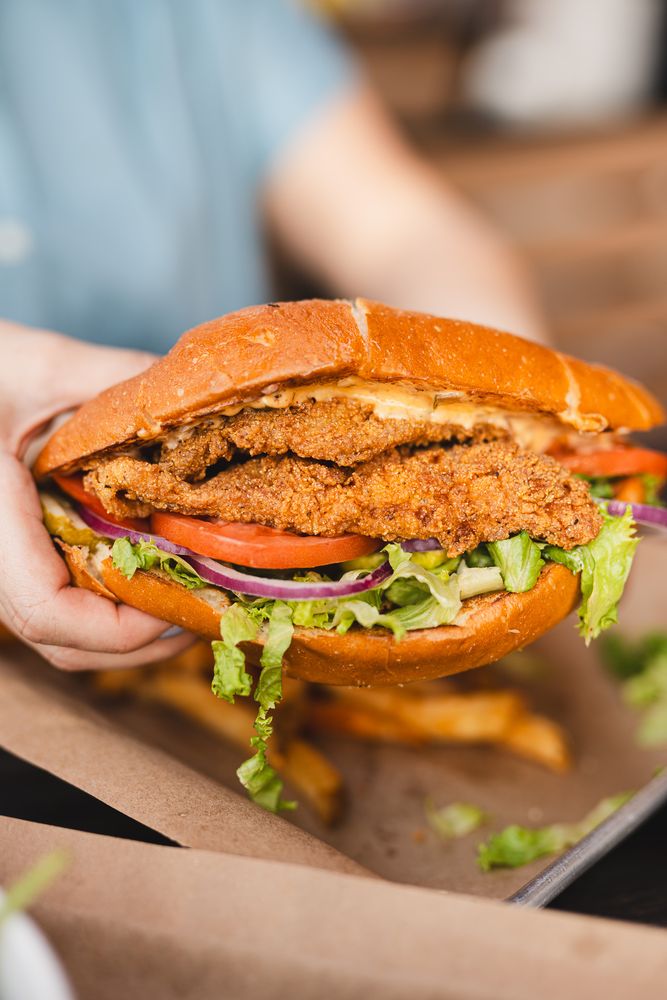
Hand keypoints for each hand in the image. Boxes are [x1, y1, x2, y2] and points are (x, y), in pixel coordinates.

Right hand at [0, 319, 194, 668]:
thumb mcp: (38, 363)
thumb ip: (111, 379)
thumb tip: (194, 396)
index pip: (47, 608)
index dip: (119, 628)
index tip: (185, 607)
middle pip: (61, 640)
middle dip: (141, 640)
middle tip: (210, 611)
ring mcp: (4, 566)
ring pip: (60, 635)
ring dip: (130, 634)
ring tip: (193, 601)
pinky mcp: (17, 560)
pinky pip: (60, 606)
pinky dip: (111, 609)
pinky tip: (156, 578)